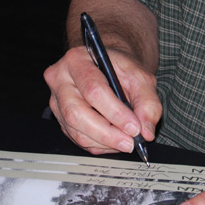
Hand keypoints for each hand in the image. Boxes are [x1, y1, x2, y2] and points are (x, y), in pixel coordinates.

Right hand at [44, 45, 161, 154]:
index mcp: (77, 60)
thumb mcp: (140, 76)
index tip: (134, 127)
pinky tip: (114, 141)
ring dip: (104, 142)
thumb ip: (147, 101)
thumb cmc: (120, 69)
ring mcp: (57, 100)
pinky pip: (77, 138)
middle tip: (130, 141)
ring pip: (75, 130)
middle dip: (107, 133)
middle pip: (77, 113)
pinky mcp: (60, 118)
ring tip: (126, 142)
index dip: (115, 112)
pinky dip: (99, 144)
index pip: (93, 90)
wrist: (109, 67)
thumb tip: (146, 130)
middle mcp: (60, 79)